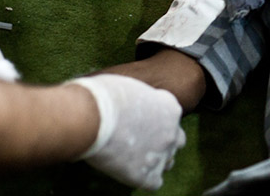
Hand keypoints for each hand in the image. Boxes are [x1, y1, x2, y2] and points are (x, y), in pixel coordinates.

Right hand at [69, 74, 185, 190]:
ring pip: (168, 162)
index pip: (171, 115)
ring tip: (133, 158)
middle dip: (162, 141)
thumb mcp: (130, 87)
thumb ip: (138, 99)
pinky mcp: (146, 176)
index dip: (155, 119)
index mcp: (169, 106)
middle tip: (139, 140)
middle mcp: (172, 131)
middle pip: (176, 140)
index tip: (138, 120)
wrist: (94, 118)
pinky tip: (129, 172)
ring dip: (155, 161)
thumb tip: (128, 104)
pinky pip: (154, 183)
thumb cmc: (104, 96)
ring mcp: (161, 155)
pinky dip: (144, 179)